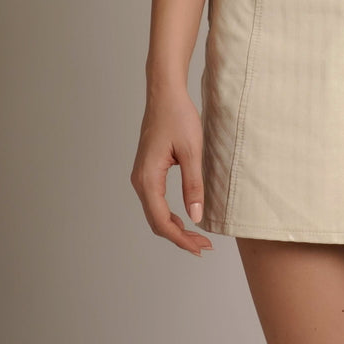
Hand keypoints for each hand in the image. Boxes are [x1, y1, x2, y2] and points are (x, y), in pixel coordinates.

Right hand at [130, 88, 213, 255]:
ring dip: (175, 228)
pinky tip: (185, 220)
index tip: (199, 248)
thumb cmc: (178, 117)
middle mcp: (140, 181)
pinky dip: (169, 215)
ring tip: (197, 238)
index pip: (162, 220)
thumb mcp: (192, 152)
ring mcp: (141, 177)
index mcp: (148, 178)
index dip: (181, 239)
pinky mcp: (147, 172)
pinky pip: (155, 202)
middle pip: (156, 222)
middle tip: (203, 247)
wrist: (165, 94)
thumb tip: (196, 217)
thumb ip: (193, 186)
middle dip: (179, 238)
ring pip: (155, 213)